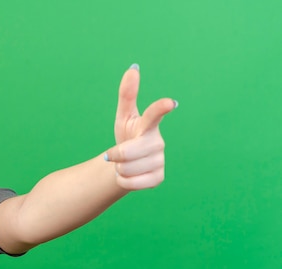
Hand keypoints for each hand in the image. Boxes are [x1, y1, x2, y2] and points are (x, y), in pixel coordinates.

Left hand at [105, 64, 176, 190]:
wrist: (125, 163)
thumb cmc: (127, 136)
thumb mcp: (124, 117)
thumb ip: (127, 95)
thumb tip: (133, 68)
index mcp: (149, 125)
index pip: (154, 114)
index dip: (161, 108)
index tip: (170, 102)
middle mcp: (158, 142)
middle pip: (128, 152)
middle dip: (116, 155)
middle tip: (115, 155)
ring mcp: (160, 161)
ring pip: (127, 169)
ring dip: (119, 169)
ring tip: (125, 164)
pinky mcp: (159, 178)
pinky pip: (131, 183)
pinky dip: (124, 181)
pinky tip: (130, 176)